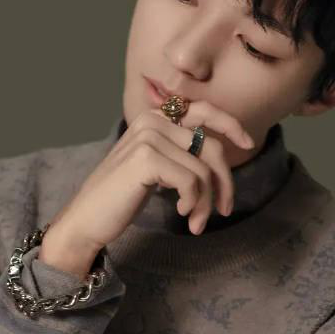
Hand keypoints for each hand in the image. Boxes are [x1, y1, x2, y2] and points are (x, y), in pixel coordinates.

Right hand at [42, 102, 254, 263]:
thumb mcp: (157, 167)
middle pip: (210, 146)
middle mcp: (152, 120)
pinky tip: (181, 214)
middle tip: (223, 210)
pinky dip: (193, 202)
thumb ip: (181, 152)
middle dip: (224, 181)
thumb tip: (222, 156)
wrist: (86, 219)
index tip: (248, 143)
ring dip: (206, 202)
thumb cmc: (122, 196)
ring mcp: (148, 137)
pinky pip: (192, 181)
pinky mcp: (146, 158)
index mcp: (155, 118)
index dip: (230, 124)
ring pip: (203, 169)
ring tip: (196, 222)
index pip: (203, 111)